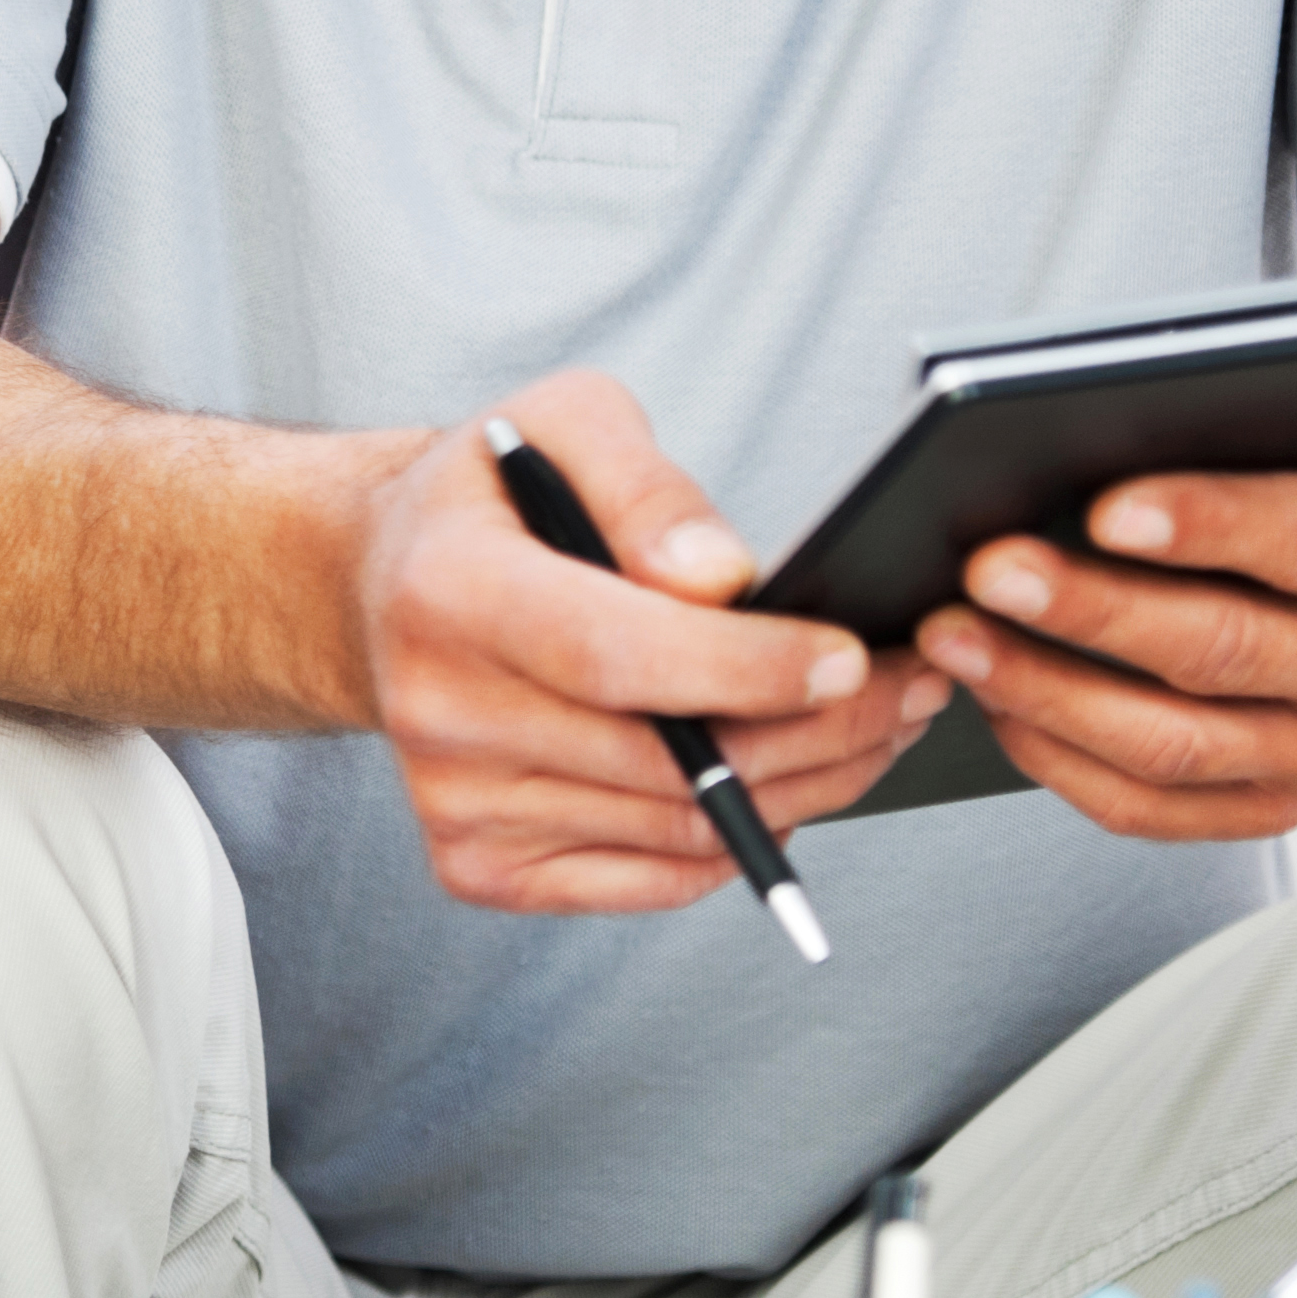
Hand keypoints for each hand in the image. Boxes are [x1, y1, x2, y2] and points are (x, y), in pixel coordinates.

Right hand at [344, 370, 947, 913]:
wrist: (385, 585)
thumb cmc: (493, 497)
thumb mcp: (566, 420)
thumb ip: (646, 484)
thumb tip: (721, 580)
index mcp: (446, 591)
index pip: (617, 655)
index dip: (747, 668)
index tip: (850, 657)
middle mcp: (437, 714)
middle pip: (667, 761)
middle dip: (820, 730)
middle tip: (911, 685)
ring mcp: (456, 807)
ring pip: (679, 829)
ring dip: (806, 786)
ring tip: (879, 725)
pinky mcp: (482, 868)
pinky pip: (653, 876)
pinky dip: (743, 838)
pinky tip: (797, 777)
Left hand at [915, 444, 1296, 840]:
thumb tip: (1223, 342)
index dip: (1207, 523)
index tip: (1102, 506)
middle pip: (1225, 650)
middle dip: (1091, 611)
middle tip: (985, 567)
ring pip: (1177, 744)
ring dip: (1049, 693)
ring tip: (954, 637)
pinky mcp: (1281, 802)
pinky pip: (1156, 809)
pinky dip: (1062, 761)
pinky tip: (995, 705)